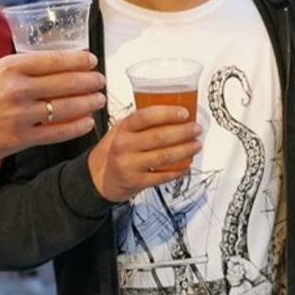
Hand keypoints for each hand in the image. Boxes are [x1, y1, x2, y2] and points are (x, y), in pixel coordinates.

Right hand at [0, 49, 106, 162]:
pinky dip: (76, 127)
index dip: (78, 60)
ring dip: (88, 103)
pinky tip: (88, 122)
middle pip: (64, 83)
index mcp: (9, 67)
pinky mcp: (21, 139)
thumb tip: (56, 62)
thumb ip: (21, 68)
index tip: (92, 61)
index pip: (53, 60)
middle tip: (101, 81)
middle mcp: (16, 89)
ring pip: (65, 107)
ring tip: (100, 99)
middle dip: (89, 81)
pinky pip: (57, 132)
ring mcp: (19, 115)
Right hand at [88, 105, 202, 201]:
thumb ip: (142, 122)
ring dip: (184, 150)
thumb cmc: (115, 151)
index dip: (167, 113)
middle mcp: (124, 146)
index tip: (184, 113)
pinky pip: (162, 176)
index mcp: (123, 129)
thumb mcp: (122, 130)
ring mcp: (130, 165)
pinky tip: (186, 165)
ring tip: (196, 145)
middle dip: (182, 132)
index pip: (146, 117)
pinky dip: (177, 171)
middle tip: (196, 129)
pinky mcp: (136, 182)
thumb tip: (174, 112)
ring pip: (163, 156)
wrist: (98, 178)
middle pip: (158, 137)